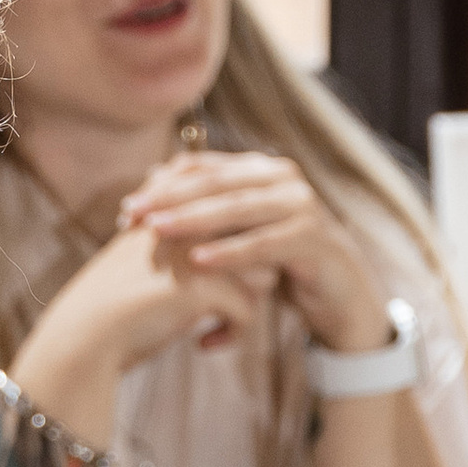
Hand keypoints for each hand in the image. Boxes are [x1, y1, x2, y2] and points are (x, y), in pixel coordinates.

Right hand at [9, 224, 268, 449]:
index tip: (214, 289)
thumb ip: (178, 248)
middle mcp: (188, 222)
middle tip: (224, 311)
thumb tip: (219, 250)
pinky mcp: (205, 287)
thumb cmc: (111, 308)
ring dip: (248, 305)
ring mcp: (197, 252)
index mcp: (172, 209)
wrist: (83, 336)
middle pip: (254, 244)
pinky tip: (204, 346)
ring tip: (219, 327)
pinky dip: (233, 333)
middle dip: (250, 279)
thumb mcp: (145, 262)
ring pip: (262, 275)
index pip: (232, 221)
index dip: (234, 257)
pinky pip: (248, 310)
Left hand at [122, 148, 387, 356]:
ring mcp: (301, 205)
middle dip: (170, 199)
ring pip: (237, 209)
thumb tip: (152, 175)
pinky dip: (230, 252)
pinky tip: (199, 261)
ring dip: (193, 220)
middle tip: (134, 215)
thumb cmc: (281, 264)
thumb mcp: (240, 233)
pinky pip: (264, 244)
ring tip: (157, 231)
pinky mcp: (314, 237)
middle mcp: (283, 179)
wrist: (339, 297)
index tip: (127, 209)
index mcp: (261, 171)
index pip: (205, 169)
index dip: (164, 186)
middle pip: (216, 183)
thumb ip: (206, 207)